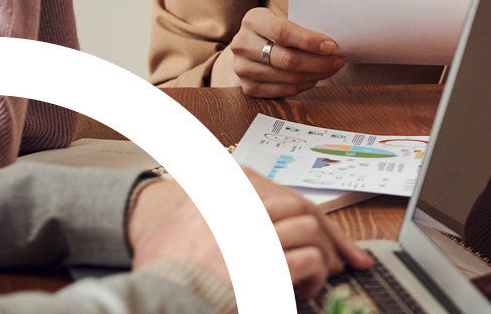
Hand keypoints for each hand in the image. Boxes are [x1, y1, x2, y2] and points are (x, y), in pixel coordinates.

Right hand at [128, 172, 373, 299]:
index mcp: (219, 197)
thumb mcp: (164, 233)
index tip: (305, 220)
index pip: (268, 188)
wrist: (158, 302)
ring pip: (309, 228)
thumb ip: (190, 210)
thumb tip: (196, 201)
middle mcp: (240, 210)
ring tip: (320, 270)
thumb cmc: (161, 277)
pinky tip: (309, 288)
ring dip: (322, 251)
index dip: (294, 206)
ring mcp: (256, 236)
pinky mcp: (270, 266)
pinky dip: (316, 274)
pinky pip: (309, 260)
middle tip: (331, 250)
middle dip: (320, 229)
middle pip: (296, 205)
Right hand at [222, 7, 344, 97]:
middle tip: (338, 61)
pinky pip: (283, 91)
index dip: (309, 41)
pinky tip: (315, 77)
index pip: (282, 32)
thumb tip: (333, 43)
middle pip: (286, 59)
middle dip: (317, 62)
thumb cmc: (275, 30)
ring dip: (315, 75)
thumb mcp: (283, 18)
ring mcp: (242, 68)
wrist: (250, 45)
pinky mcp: (248, 87)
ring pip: (287, 77)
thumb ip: (302, 27)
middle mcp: (242, 44)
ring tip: (331, 69)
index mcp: (253, 20)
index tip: (331, 47)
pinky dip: (304, 85)